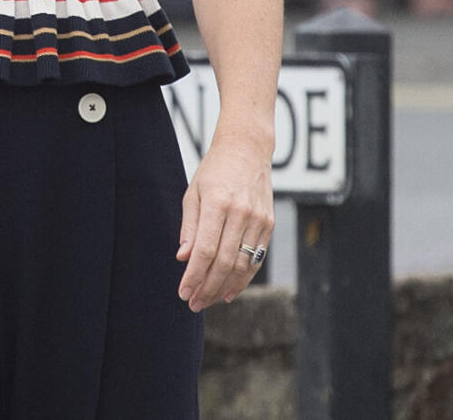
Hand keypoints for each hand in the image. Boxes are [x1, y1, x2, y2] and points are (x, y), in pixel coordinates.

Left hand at [176, 134, 273, 313]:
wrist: (247, 149)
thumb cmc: (214, 170)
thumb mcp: (194, 192)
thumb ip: (190, 227)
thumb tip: (183, 258)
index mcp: (217, 203)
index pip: (205, 250)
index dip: (194, 276)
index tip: (183, 292)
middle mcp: (241, 213)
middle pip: (224, 263)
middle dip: (207, 288)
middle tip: (194, 303)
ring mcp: (258, 220)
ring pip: (242, 265)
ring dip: (224, 288)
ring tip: (208, 300)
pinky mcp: (269, 224)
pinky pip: (256, 259)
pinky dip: (243, 278)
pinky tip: (229, 290)